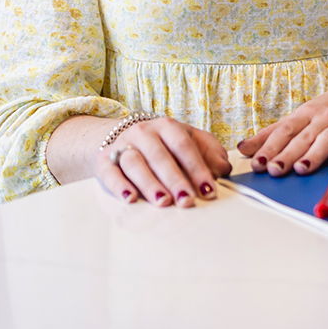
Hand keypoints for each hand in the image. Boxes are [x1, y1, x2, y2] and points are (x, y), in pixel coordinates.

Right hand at [95, 117, 230, 206]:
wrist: (118, 136)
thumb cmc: (162, 144)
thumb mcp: (187, 140)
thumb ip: (208, 152)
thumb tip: (225, 169)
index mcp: (168, 126)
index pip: (185, 146)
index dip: (198, 169)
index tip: (209, 190)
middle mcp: (144, 132)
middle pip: (160, 156)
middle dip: (175, 180)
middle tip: (187, 201)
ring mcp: (121, 145)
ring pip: (135, 163)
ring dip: (150, 183)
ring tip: (163, 202)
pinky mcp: (103, 160)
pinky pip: (110, 173)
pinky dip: (119, 186)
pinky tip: (130, 199)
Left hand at [237, 76, 327, 175]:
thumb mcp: (304, 113)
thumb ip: (275, 132)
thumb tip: (243, 148)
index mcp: (307, 113)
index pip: (285, 130)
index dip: (271, 146)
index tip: (258, 163)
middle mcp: (325, 117)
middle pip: (304, 137)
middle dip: (288, 154)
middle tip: (274, 170)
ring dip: (315, 154)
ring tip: (302, 169)